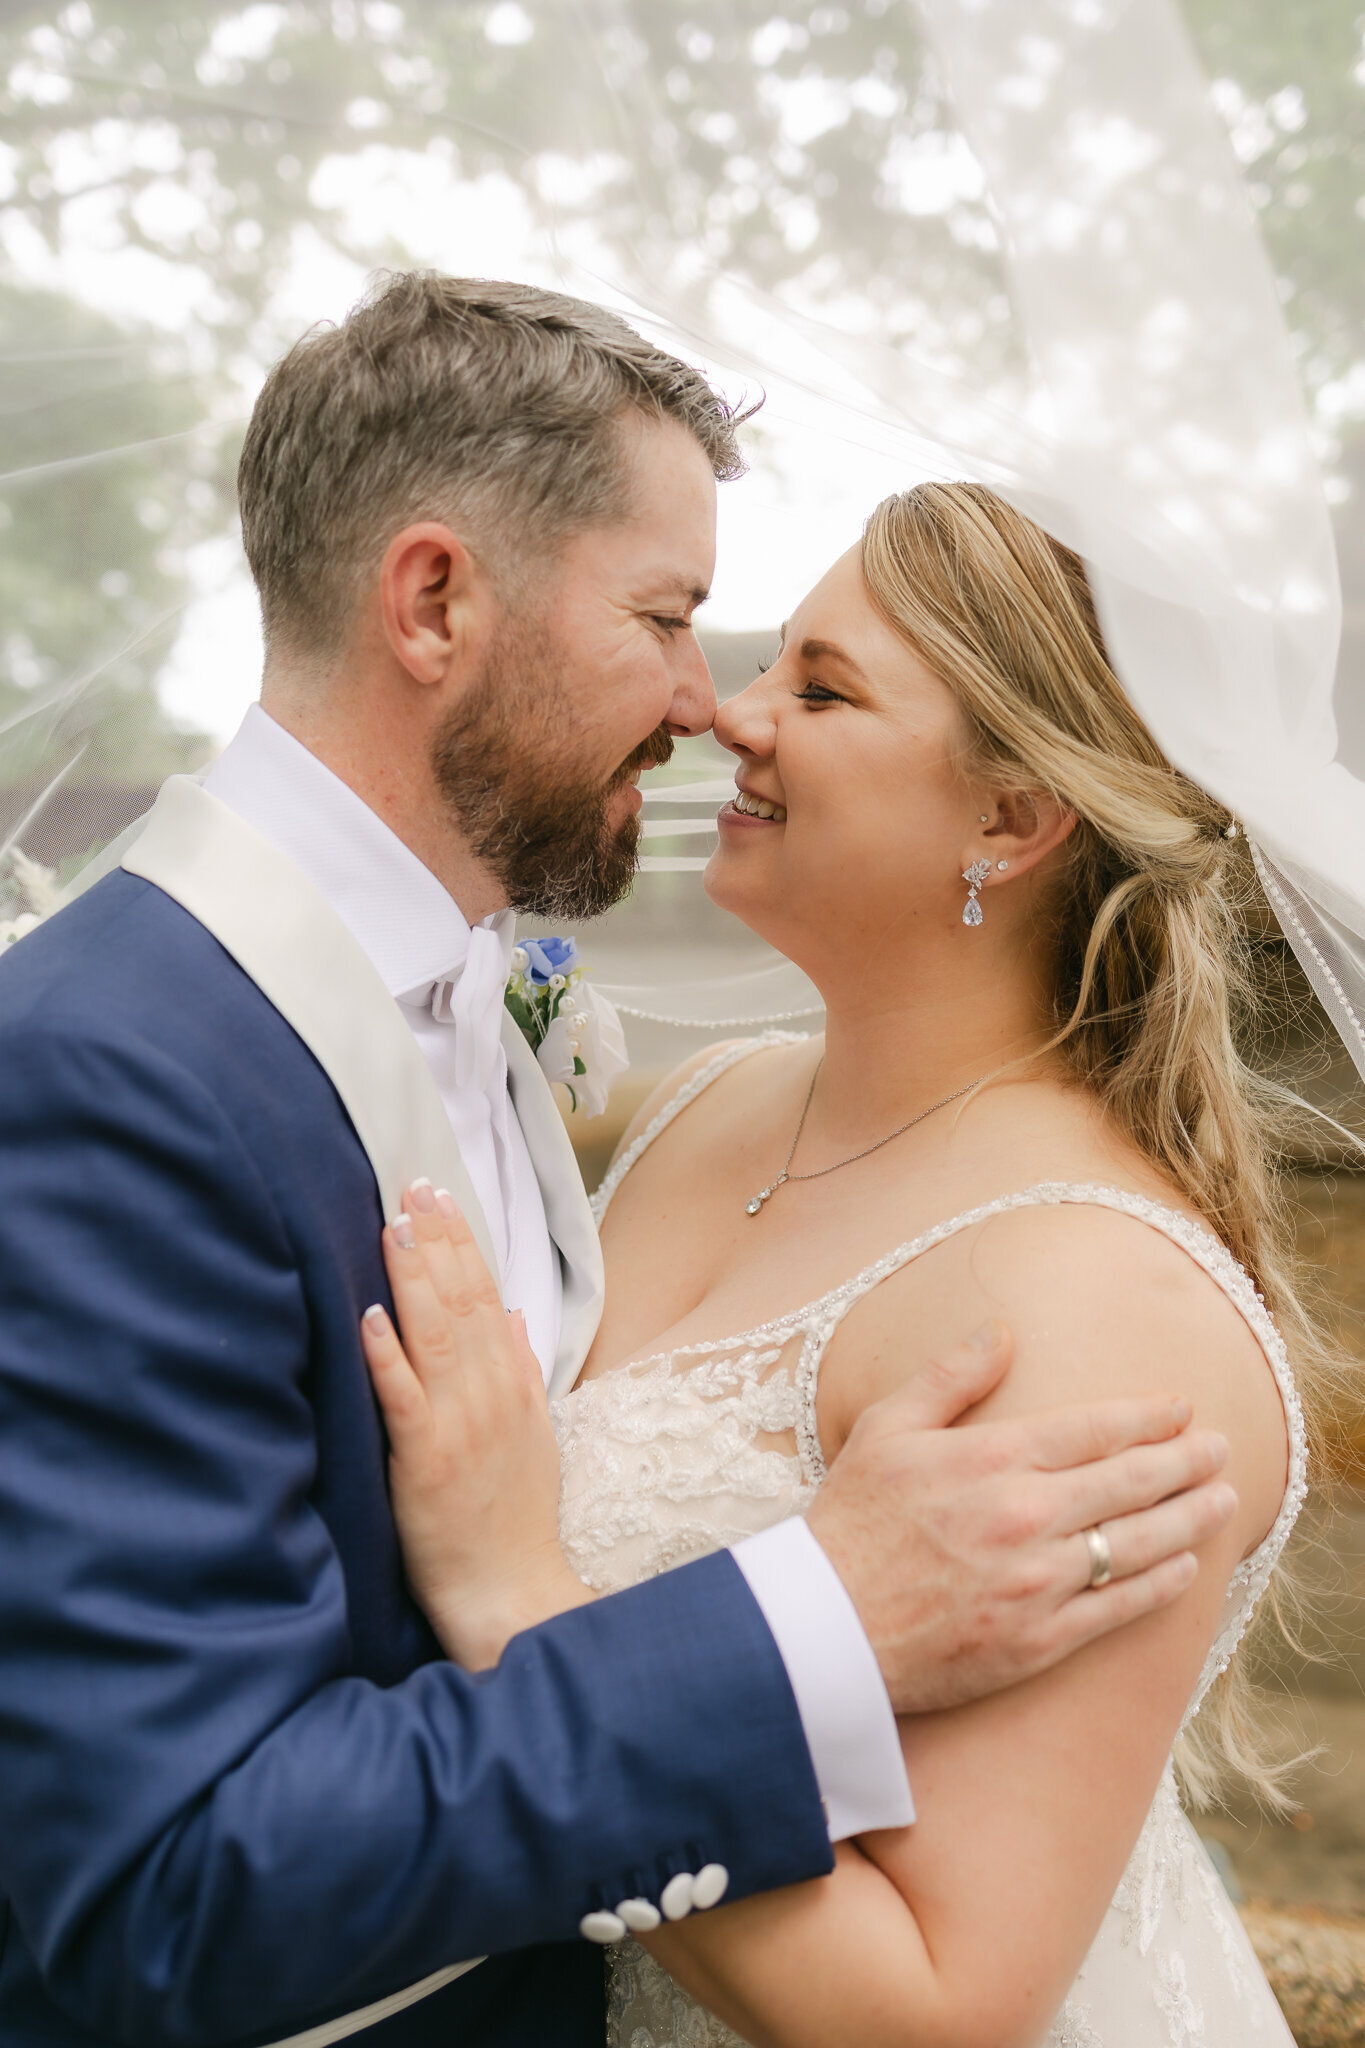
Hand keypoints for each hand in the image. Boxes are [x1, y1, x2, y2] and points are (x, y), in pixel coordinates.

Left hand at [360, 1181, 591, 1669]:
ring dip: (414, 1278)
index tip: (439, 1197)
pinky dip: (388, 1356)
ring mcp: (460, 1425)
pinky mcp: (426, 1460)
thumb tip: (509, 1314)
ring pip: (435, 1336)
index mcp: (513, 1385)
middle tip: (413, 1187)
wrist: (512, 1589)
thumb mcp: (533, 1435)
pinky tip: (370, 1317)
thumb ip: (520, 1370)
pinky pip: (404, 1398)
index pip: (486, 1296)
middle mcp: (491, 1395)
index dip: (462, 1243)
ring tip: (395, 1228)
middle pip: (462, 1302)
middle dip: (438, 1241)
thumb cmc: (514, 1517)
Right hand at [805, 1320, 1235, 1714]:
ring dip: (1190, 1519)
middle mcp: (1026, 1516)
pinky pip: (1119, 1609)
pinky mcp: (1039, 1640)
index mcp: (992, 1459)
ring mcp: (1038, 1581)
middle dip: (1186, 1461)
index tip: (1181, 1408)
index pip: (1094, 1428)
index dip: (1147, 1417)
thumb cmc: (849, 1523)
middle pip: (1131, 1481)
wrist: (824, 1629)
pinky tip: (1185, 1567)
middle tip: (1221, 1448)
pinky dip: (1161, 1585)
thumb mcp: (884, 1428)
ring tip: (1223, 1501)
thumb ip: (948, 1376)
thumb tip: (1001, 1330)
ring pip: (1139, 1544)